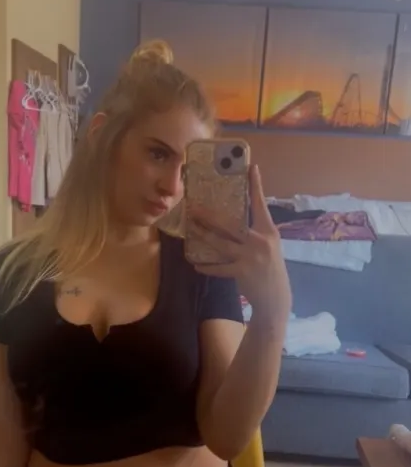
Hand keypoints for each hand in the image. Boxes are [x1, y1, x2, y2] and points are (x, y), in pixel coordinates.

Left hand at [190, 165, 291, 329]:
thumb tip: (236, 218)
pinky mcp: (242, 272)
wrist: (276, 298)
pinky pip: (219, 268)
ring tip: (191, 230)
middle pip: (231, 224)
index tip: (251, 168)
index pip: (260, 204)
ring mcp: (251, 257)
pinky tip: (196, 264)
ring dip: (203, 236)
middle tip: (193, 208)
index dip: (256, 186)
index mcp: (269, 231)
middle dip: (210, 217)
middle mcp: (260, 241)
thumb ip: (256, 232)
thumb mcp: (270, 246)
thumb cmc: (270, 268)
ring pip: (221, 244)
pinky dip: (207, 266)